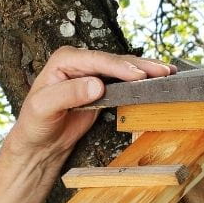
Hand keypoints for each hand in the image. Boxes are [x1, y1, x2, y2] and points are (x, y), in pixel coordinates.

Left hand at [5, 47, 175, 163]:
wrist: (41, 142)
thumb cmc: (36, 124)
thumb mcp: (45, 107)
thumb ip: (69, 94)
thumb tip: (97, 85)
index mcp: (65, 61)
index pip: (97, 61)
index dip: (119, 67)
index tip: (138, 75)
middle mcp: (81, 63)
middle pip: (115, 61)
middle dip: (141, 66)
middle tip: (162, 72)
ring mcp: (94, 75)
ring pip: (124, 69)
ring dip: (146, 71)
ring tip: (168, 73)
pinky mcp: (103, 89)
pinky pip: (125, 82)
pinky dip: (141, 82)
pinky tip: (156, 82)